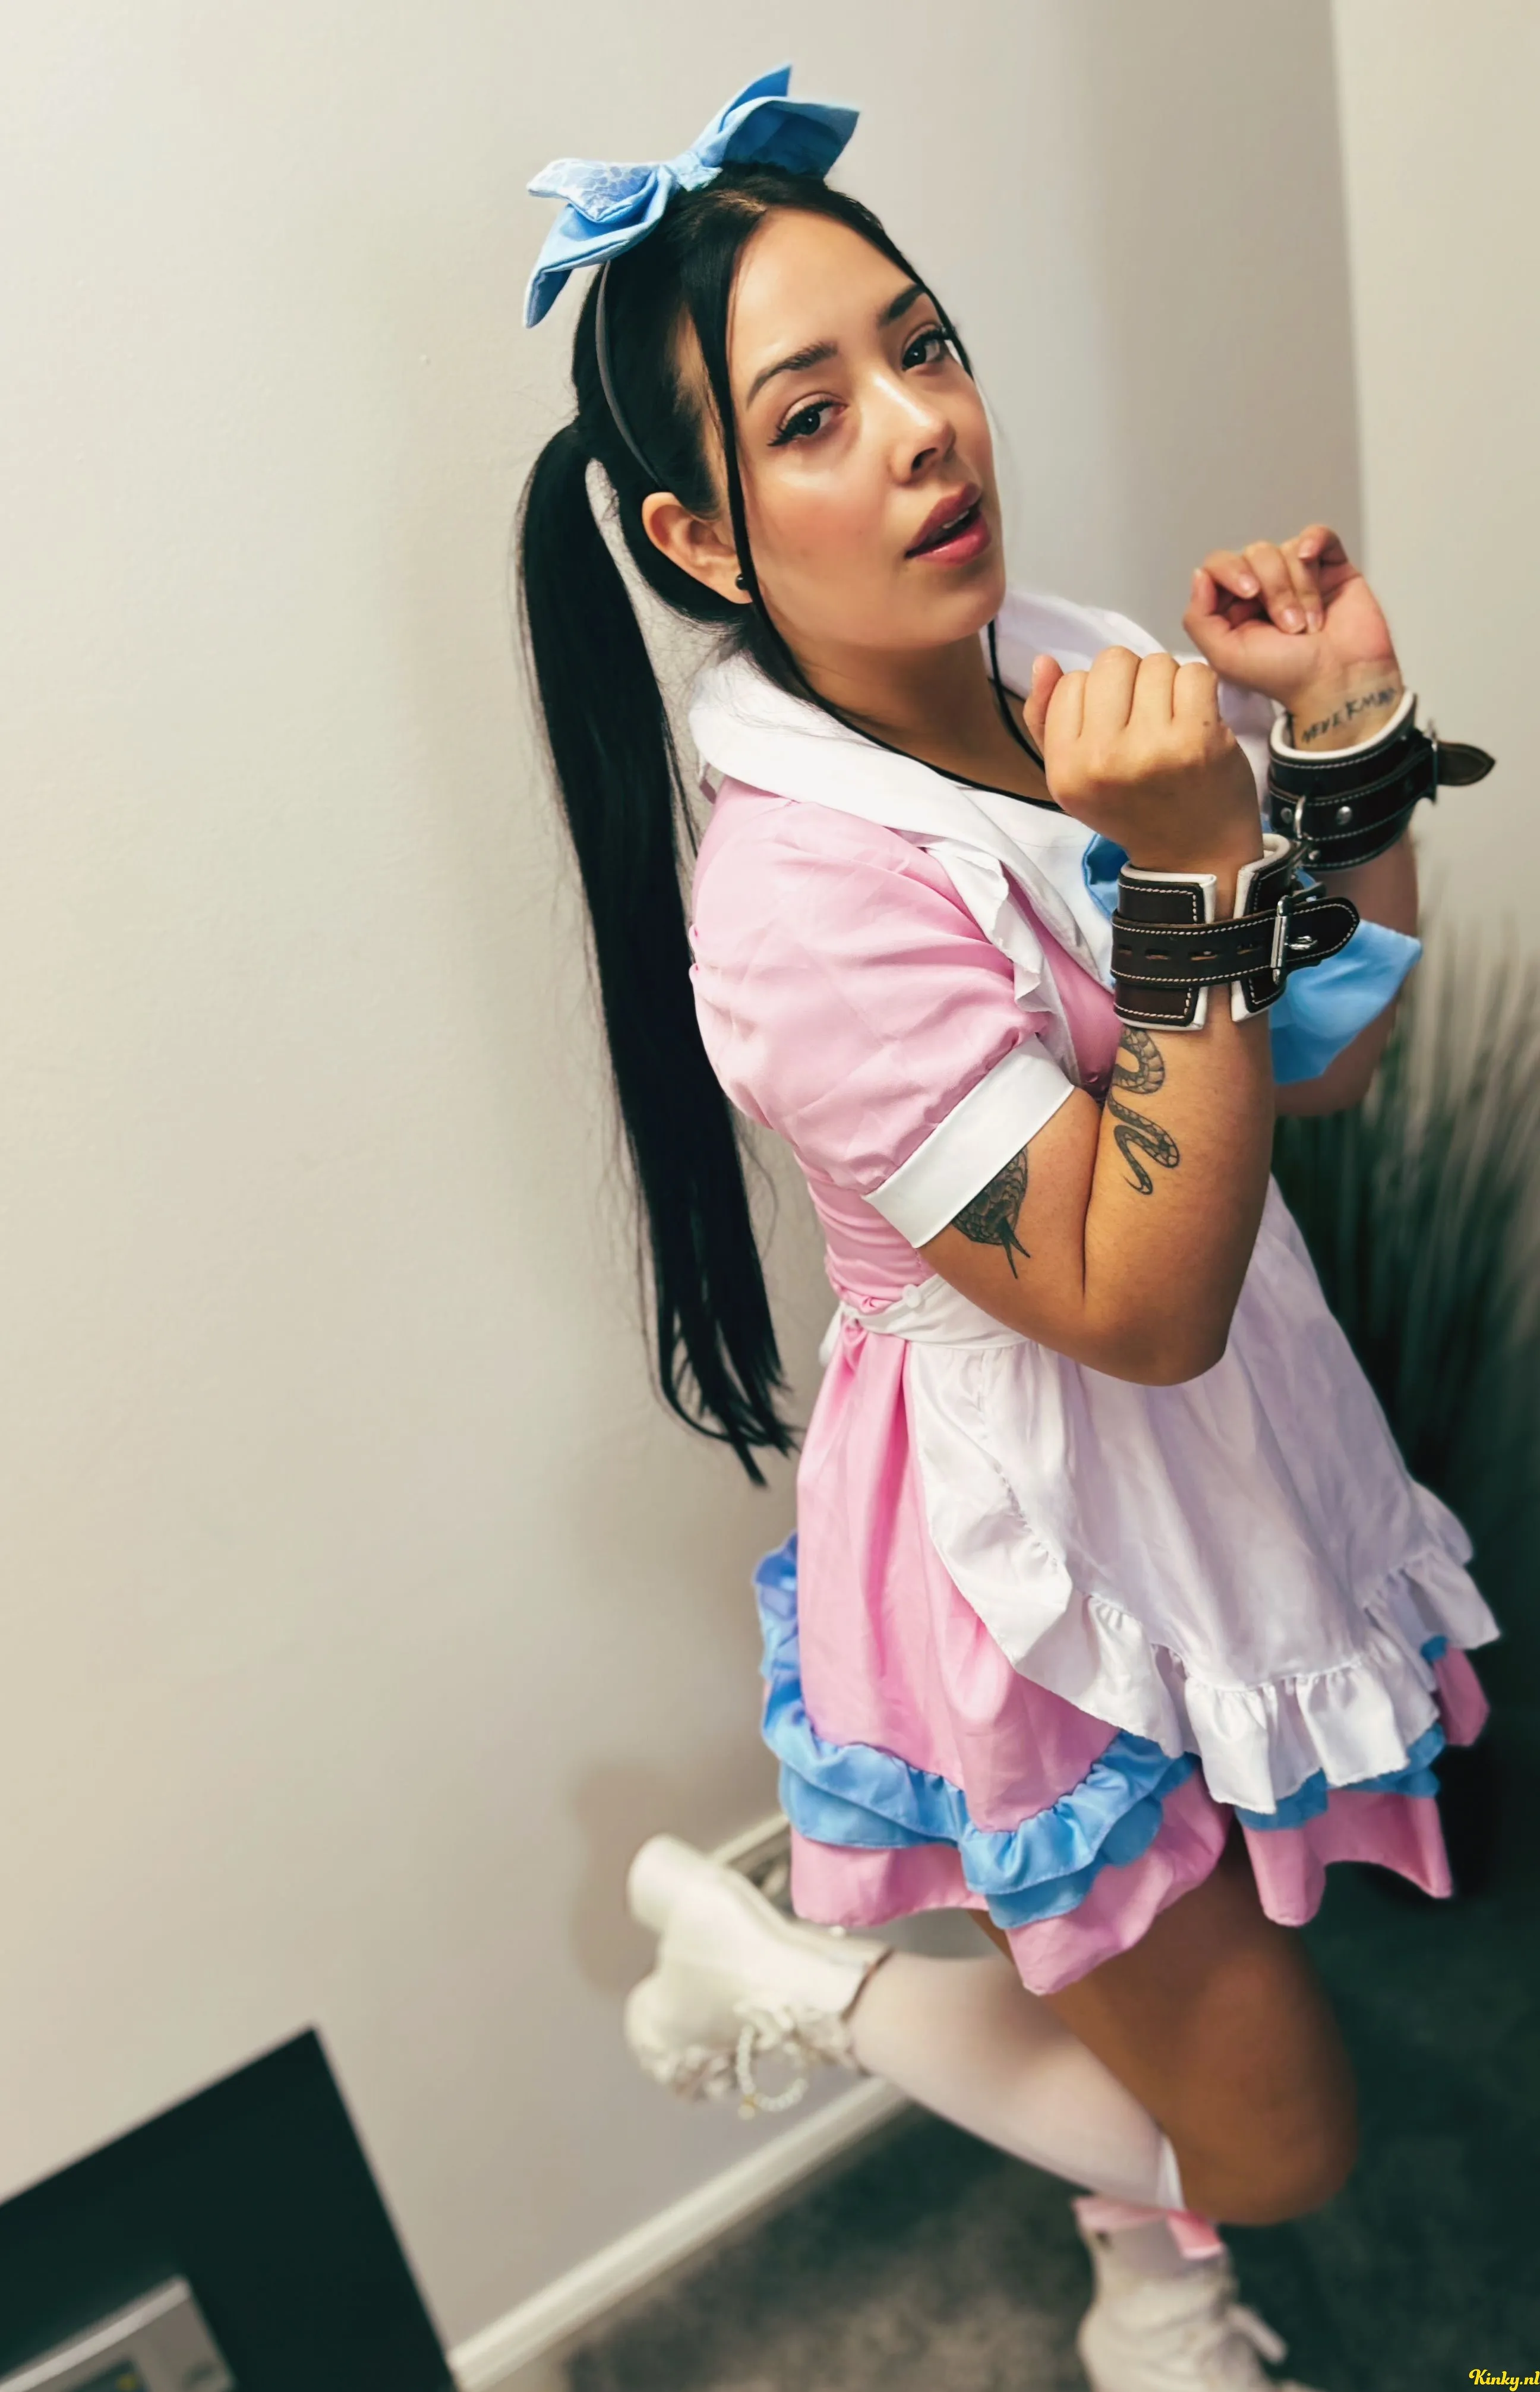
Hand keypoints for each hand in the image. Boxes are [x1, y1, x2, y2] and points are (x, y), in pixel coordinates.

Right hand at [1022, 647, 1260, 888]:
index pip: (1072, 682)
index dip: (1096, 694)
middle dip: (1131, 679)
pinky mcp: (1198, 739)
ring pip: (1156, 663)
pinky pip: (1195, 673)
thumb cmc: (1132, 810)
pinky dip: (1200, 689)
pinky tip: (1197, 717)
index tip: (1114, 725)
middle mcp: (1103, 758)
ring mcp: (1153, 747)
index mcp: (1066, 768)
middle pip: (1113, 662)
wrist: (1193, 857)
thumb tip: (1045, 661)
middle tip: (1146, 716)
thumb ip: (1048, 721)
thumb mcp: (1074, 777)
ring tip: (1171, 718)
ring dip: (1167, 683)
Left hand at [1181, 525, 1399, 726]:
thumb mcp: (1226, 657)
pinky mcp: (1332, 568)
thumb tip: (1200, 575)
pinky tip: (1311, 557)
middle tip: (1290, 627)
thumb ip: (1199, 618)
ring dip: (1300, 589)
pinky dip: (1315, 540)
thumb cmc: (1286, 676)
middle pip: (1255, 554)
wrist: (1340, 682)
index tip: (1250, 594)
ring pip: (1287, 550)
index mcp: (1234, 608)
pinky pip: (1319, 535)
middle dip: (1274, 589)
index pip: (1219, 566)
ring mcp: (1298, 576)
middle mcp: (1264, 589)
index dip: (1232, 572)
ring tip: (1310, 625)